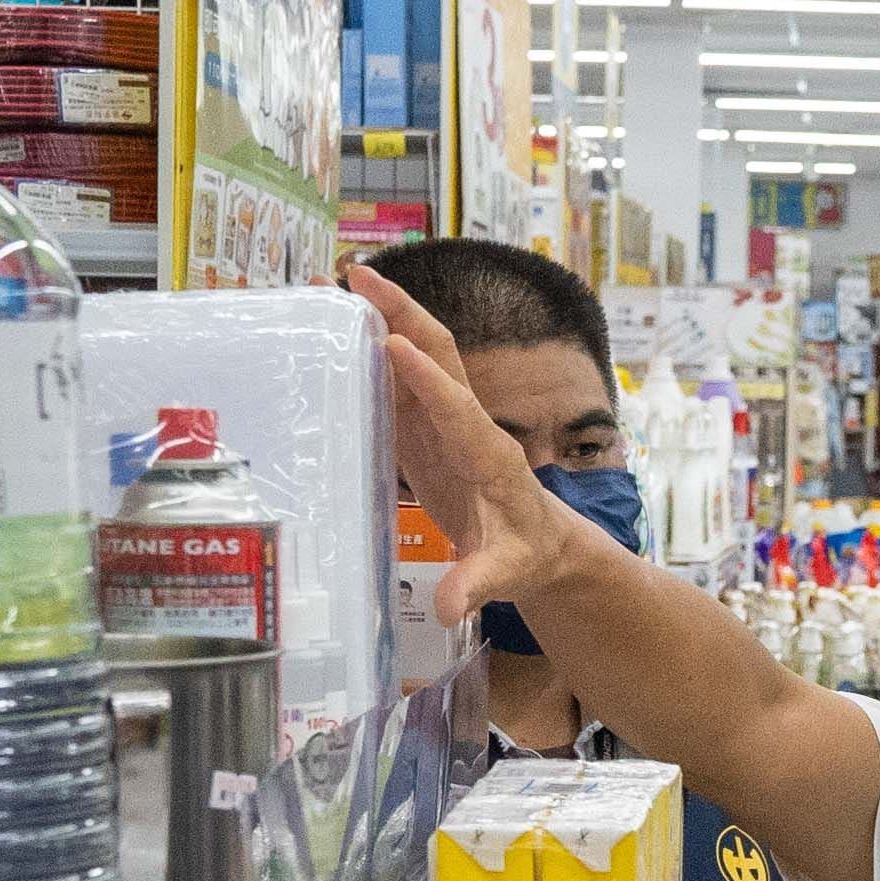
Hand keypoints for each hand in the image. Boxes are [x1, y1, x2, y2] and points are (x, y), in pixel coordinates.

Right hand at [350, 257, 584, 631]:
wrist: (542, 548)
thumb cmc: (528, 554)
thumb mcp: (507, 574)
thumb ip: (478, 583)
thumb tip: (452, 606)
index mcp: (488, 452)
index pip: (457, 407)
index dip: (427, 379)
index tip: (393, 345)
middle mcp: (466, 423)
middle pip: (437, 352)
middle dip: (400, 311)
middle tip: (357, 274)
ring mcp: (444, 423)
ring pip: (416, 357)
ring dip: (382, 317)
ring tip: (338, 283)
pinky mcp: (426, 434)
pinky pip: (398, 385)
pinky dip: (369, 355)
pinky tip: (337, 333)